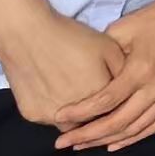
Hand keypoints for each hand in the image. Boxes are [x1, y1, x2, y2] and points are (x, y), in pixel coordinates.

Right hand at [0, 9, 124, 132]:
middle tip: (88, 91)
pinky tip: (51, 87)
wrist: (26, 32)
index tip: (113, 96)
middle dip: (95, 113)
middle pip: (91, 122)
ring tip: (69, 88)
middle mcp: (77, 115)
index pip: (114, 113)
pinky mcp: (32, 115)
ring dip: (73, 115)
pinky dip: (52, 107)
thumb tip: (129, 88)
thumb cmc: (70, 37)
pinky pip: (47, 117)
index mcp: (100, 99)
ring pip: (68, 123)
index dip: (115, 105)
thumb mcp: (108, 47)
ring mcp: (52, 118)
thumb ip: (123, 72)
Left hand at [63, 0, 154, 150]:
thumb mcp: (124, 29)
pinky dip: (134, 137)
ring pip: (137, 129)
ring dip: (108, 140)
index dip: (80, 113)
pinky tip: (115, 143)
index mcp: (141, 69)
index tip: (59, 117)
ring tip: (84, 145)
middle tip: (65, 142)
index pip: (106, 100)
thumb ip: (104, 55)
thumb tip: (83, 76)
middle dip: (89, 135)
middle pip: (119, 122)